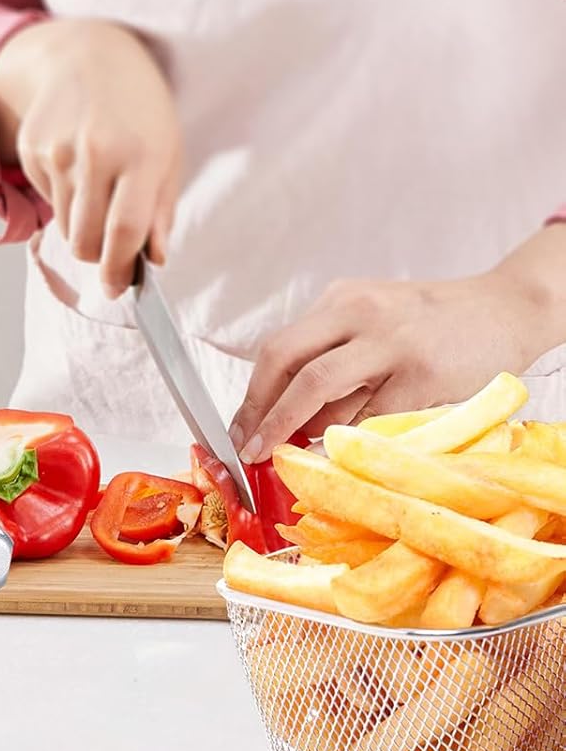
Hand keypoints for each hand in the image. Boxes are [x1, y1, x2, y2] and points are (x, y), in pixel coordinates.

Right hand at [0, 18, 180, 298]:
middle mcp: (95, 153)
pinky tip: (77, 169)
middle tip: (111, 253)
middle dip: (98, 258)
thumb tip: (154, 259)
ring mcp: (57, 150)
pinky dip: (64, 200)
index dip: (119, 270)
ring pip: (65, 226)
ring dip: (82, 229)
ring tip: (99, 197)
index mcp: (141, 155)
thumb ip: (162, 209)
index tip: (117, 289)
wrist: (89, 56)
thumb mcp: (169, 152)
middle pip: (86, 239)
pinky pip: (48, 200)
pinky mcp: (32, 149)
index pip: (124, 231)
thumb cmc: (141, 109)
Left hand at [230, 227, 565, 462]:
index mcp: (341, 300)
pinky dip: (350, 437)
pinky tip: (345, 448)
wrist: (507, 308)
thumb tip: (286, 415)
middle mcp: (359, 313)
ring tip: (299, 450)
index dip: (254, 394)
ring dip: (302, 428)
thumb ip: (333, 353)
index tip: (242, 429)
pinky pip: (369, 415)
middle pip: (287, 363)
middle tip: (252, 449)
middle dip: (263, 413)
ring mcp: (391, 342)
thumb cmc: (435, 323)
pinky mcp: (422, 374)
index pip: (278, 348)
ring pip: (321, 390)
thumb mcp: (374, 319)